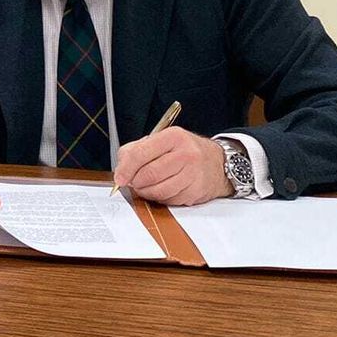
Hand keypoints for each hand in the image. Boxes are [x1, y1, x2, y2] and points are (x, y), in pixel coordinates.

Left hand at [112, 128, 230, 205]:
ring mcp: (193, 173)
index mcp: (173, 137)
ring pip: (158, 190)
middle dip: (136, 183)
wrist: (217, 162)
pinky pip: (169, 200)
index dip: (125, 169)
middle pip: (149, 175)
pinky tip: (164, 189)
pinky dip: (161, 198)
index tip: (119, 179)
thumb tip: (121, 171)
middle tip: (133, 182)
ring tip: (147, 186)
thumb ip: (136, 151)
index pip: (140, 154)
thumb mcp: (161, 141)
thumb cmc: (184, 151)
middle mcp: (186, 154)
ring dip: (147, 192)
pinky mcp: (196, 191)